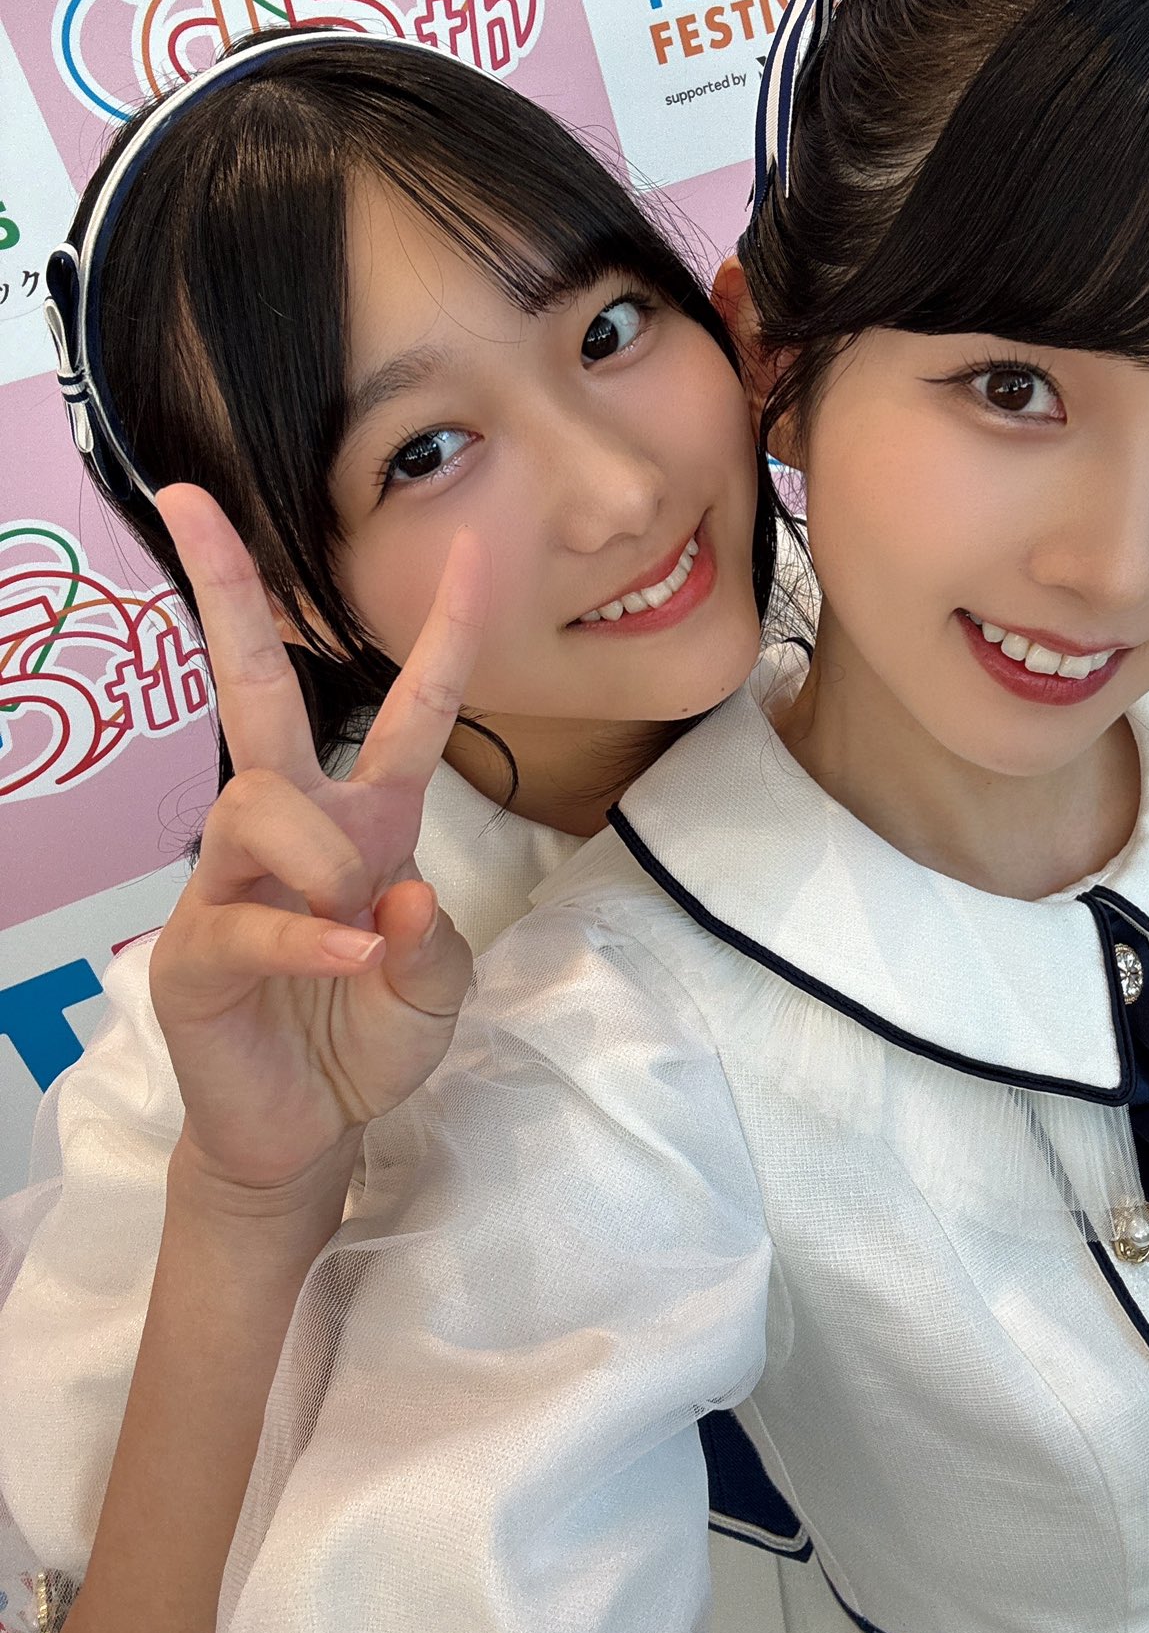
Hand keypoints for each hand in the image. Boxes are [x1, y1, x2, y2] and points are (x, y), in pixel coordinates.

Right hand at [148, 484, 488, 1197]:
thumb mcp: (434, 990)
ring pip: (260, 801)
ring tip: (357, 919)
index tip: (476, 547)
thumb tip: (400, 892)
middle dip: (227, 591)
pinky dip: (306, 933)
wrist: (307, 1130)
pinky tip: (346, 954)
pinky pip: (246, 912)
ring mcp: (231, 878)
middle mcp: (292, 825)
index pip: (415, 709)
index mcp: (367, 816)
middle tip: (187, 502)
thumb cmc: (366, 1034)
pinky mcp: (195, 946)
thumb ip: (436, 943)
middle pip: (254, 686)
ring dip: (321, 853)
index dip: (448, 631)